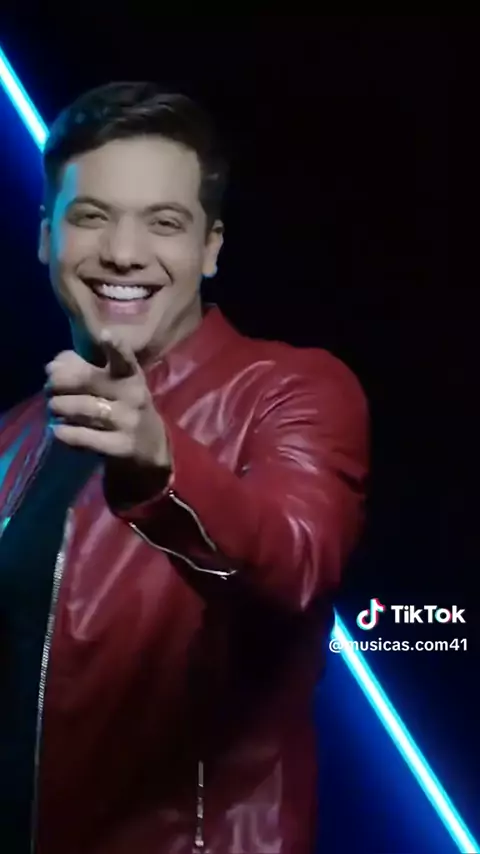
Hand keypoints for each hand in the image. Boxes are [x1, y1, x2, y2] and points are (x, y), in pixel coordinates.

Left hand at [46, 331, 170, 473]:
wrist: (150, 448)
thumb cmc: (124, 407)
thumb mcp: (114, 384)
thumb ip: (84, 369)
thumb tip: (53, 365)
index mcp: (131, 375)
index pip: (125, 359)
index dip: (116, 347)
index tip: (106, 335)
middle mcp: (133, 396)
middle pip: (90, 380)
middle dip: (61, 381)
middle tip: (49, 387)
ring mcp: (128, 422)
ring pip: (85, 408)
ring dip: (61, 407)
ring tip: (53, 408)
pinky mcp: (121, 447)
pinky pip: (85, 437)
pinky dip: (66, 432)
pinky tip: (58, 430)